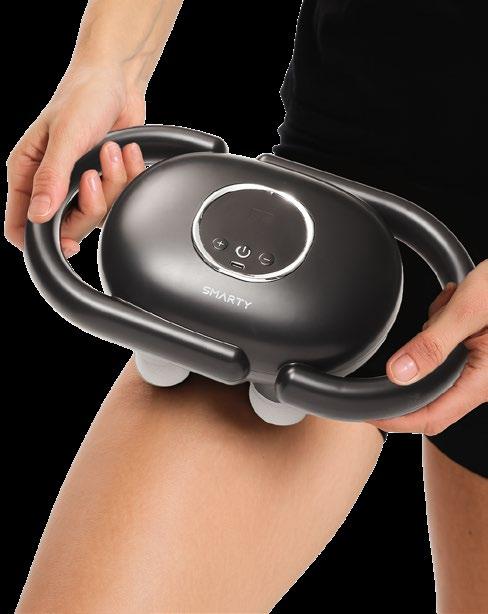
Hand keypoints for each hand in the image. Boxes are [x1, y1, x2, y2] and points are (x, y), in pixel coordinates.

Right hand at [5, 63, 145, 255]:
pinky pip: (118, 197)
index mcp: (27, 172)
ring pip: (97, 213)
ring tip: (111, 151)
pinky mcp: (104, 180)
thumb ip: (51, 178)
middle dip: (89, 203)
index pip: (20, 224)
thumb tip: (38, 215)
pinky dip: (126, 175)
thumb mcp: (64, 137)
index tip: (67, 243)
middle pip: (68, 226)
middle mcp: (51, 183)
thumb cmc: (82, 98)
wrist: (118, 80)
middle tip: (94, 174)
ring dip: (112, 182)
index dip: (39, 241)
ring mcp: (78, 183)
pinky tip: (126, 152)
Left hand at [369, 260, 487, 434]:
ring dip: (433, 334)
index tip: (369, 412)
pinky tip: (456, 303)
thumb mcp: (469, 311)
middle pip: (432, 392)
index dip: (396, 419)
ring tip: (452, 304)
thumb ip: (432, 344)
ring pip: (437, 362)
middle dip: (417, 361)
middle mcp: (483, 380)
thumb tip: (398, 374)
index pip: (431, 417)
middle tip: (429, 322)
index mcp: (482, 380)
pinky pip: (449, 346)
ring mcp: (482, 366)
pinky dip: (444, 324)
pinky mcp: (481, 351)